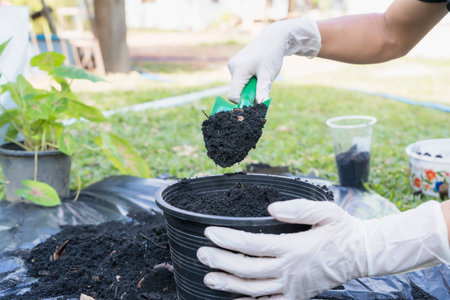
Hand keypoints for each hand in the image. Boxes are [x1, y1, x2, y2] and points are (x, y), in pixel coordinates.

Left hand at [197, 199, 449, 298]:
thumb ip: (298, 209)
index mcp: (295, 248)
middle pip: (248, 269)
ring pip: (255, 290)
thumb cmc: (343, 230)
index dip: (229, 239)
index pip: (253, 245)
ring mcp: (293, 286)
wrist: (362, 255)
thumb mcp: (326, 212)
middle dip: (221, 261)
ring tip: (209, 278)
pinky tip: (234, 299)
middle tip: (201, 254)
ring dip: (229, 284)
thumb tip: (271, 208)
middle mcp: (290, 270)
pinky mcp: (298, 296)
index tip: (210, 233)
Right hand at [227, 17, 320, 103]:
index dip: (243, 101)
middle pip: (237, 91)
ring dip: (250, 86)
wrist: (273, 39)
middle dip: (249, 92)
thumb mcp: (268, 75)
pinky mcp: (236, 64)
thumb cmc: (271, 56)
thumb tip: (260, 107)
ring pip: (239, 85)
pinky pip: (240, 79)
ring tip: (261, 75)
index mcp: (238, 70)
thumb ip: (262, 91)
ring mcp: (233, 65)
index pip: (233, 96)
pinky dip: (248, 80)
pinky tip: (257, 72)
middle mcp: (232, 67)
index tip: (256, 101)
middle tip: (262, 84)